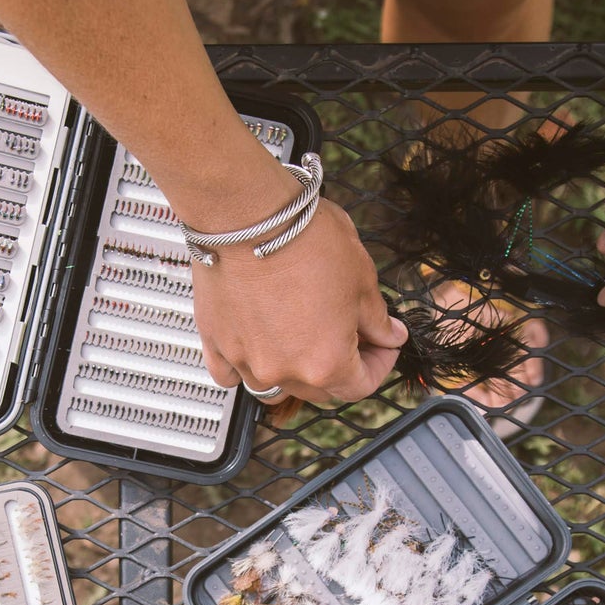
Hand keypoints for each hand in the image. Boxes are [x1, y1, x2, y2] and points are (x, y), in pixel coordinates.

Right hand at [189, 195, 406, 404]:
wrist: (247, 213)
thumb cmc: (303, 238)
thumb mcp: (361, 277)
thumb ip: (377, 319)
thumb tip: (389, 335)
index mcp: (326, 362)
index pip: (362, 385)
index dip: (380, 364)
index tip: (383, 344)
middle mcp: (284, 372)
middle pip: (320, 391)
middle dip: (340, 366)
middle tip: (348, 333)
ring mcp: (245, 361)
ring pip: (275, 386)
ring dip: (293, 371)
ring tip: (301, 338)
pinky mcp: (216, 343)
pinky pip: (229, 373)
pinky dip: (244, 366)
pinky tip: (256, 345)